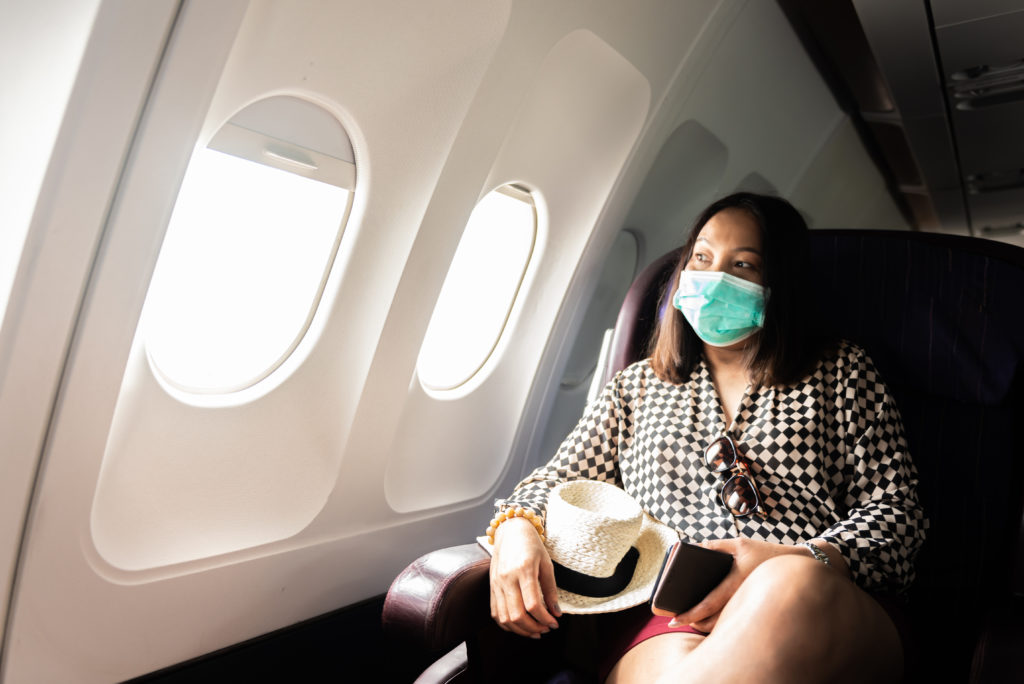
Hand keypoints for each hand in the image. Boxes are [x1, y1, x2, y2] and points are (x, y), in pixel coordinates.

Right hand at [489, 516, 561, 637]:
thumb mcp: (547, 564)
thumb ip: (551, 590)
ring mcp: (496, 584)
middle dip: (534, 628)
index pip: (533, 604)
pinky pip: (495, 613)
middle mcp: (507, 578)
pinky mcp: (491, 587)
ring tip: (535, 631)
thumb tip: (556, 613)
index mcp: (524, 570)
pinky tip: (519, 626)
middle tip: (546, 629)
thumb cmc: (531, 546)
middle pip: (517, 615)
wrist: (510, 531)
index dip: (545, 619)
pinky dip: (507, 625)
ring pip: (504, 618)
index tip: (554, 623)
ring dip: (521, 630)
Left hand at [668, 538, 802, 631]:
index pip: (708, 604)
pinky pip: (732, 621)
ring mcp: (747, 607)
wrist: (796, 566)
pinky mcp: (752, 609)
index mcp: (735, 582)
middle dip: (693, 622)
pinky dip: (718, 622)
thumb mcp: (740, 544)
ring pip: (722, 625)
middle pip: (712, 621)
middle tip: (677, 620)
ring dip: (705, 625)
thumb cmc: (765, 553)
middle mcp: (740, 598)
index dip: (690, 614)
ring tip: (691, 619)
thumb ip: (716, 545)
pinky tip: (709, 616)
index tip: (674, 619)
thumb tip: (694, 548)